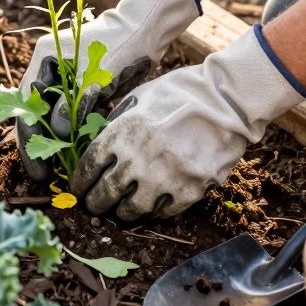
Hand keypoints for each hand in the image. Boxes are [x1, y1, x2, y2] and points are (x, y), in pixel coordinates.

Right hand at [17, 0, 201, 179]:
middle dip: (39, 145)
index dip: (29, 142)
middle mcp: (48, 68)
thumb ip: (71, 107)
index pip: (26, 107)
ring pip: (52, 115)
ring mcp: (63, 75)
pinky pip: (70, 112)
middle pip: (34, 113)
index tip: (39, 172)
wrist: (146, 27)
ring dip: (55, 141)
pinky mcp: (81, 84)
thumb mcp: (95, 79)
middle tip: (45, 177)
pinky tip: (76, 151)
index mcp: (44, 59)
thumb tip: (57, 136)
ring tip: (59, 170)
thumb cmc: (120, 46)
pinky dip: (72, 131)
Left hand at [70, 27, 305, 219]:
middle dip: (95, 204)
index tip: (78, 190)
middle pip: (105, 193)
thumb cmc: (182, 92)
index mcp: (121, 132)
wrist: (227, 100)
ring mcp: (163, 178)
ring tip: (121, 213)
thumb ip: (118, 120)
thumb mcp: (140, 96)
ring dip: (122, 214)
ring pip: (132, 210)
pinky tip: (152, 209)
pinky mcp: (188, 191)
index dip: (79, 182)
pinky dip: (154, 213)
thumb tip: (101, 140)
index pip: (89, 166)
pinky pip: (163, 212)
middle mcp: (137, 159)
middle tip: (93, 207)